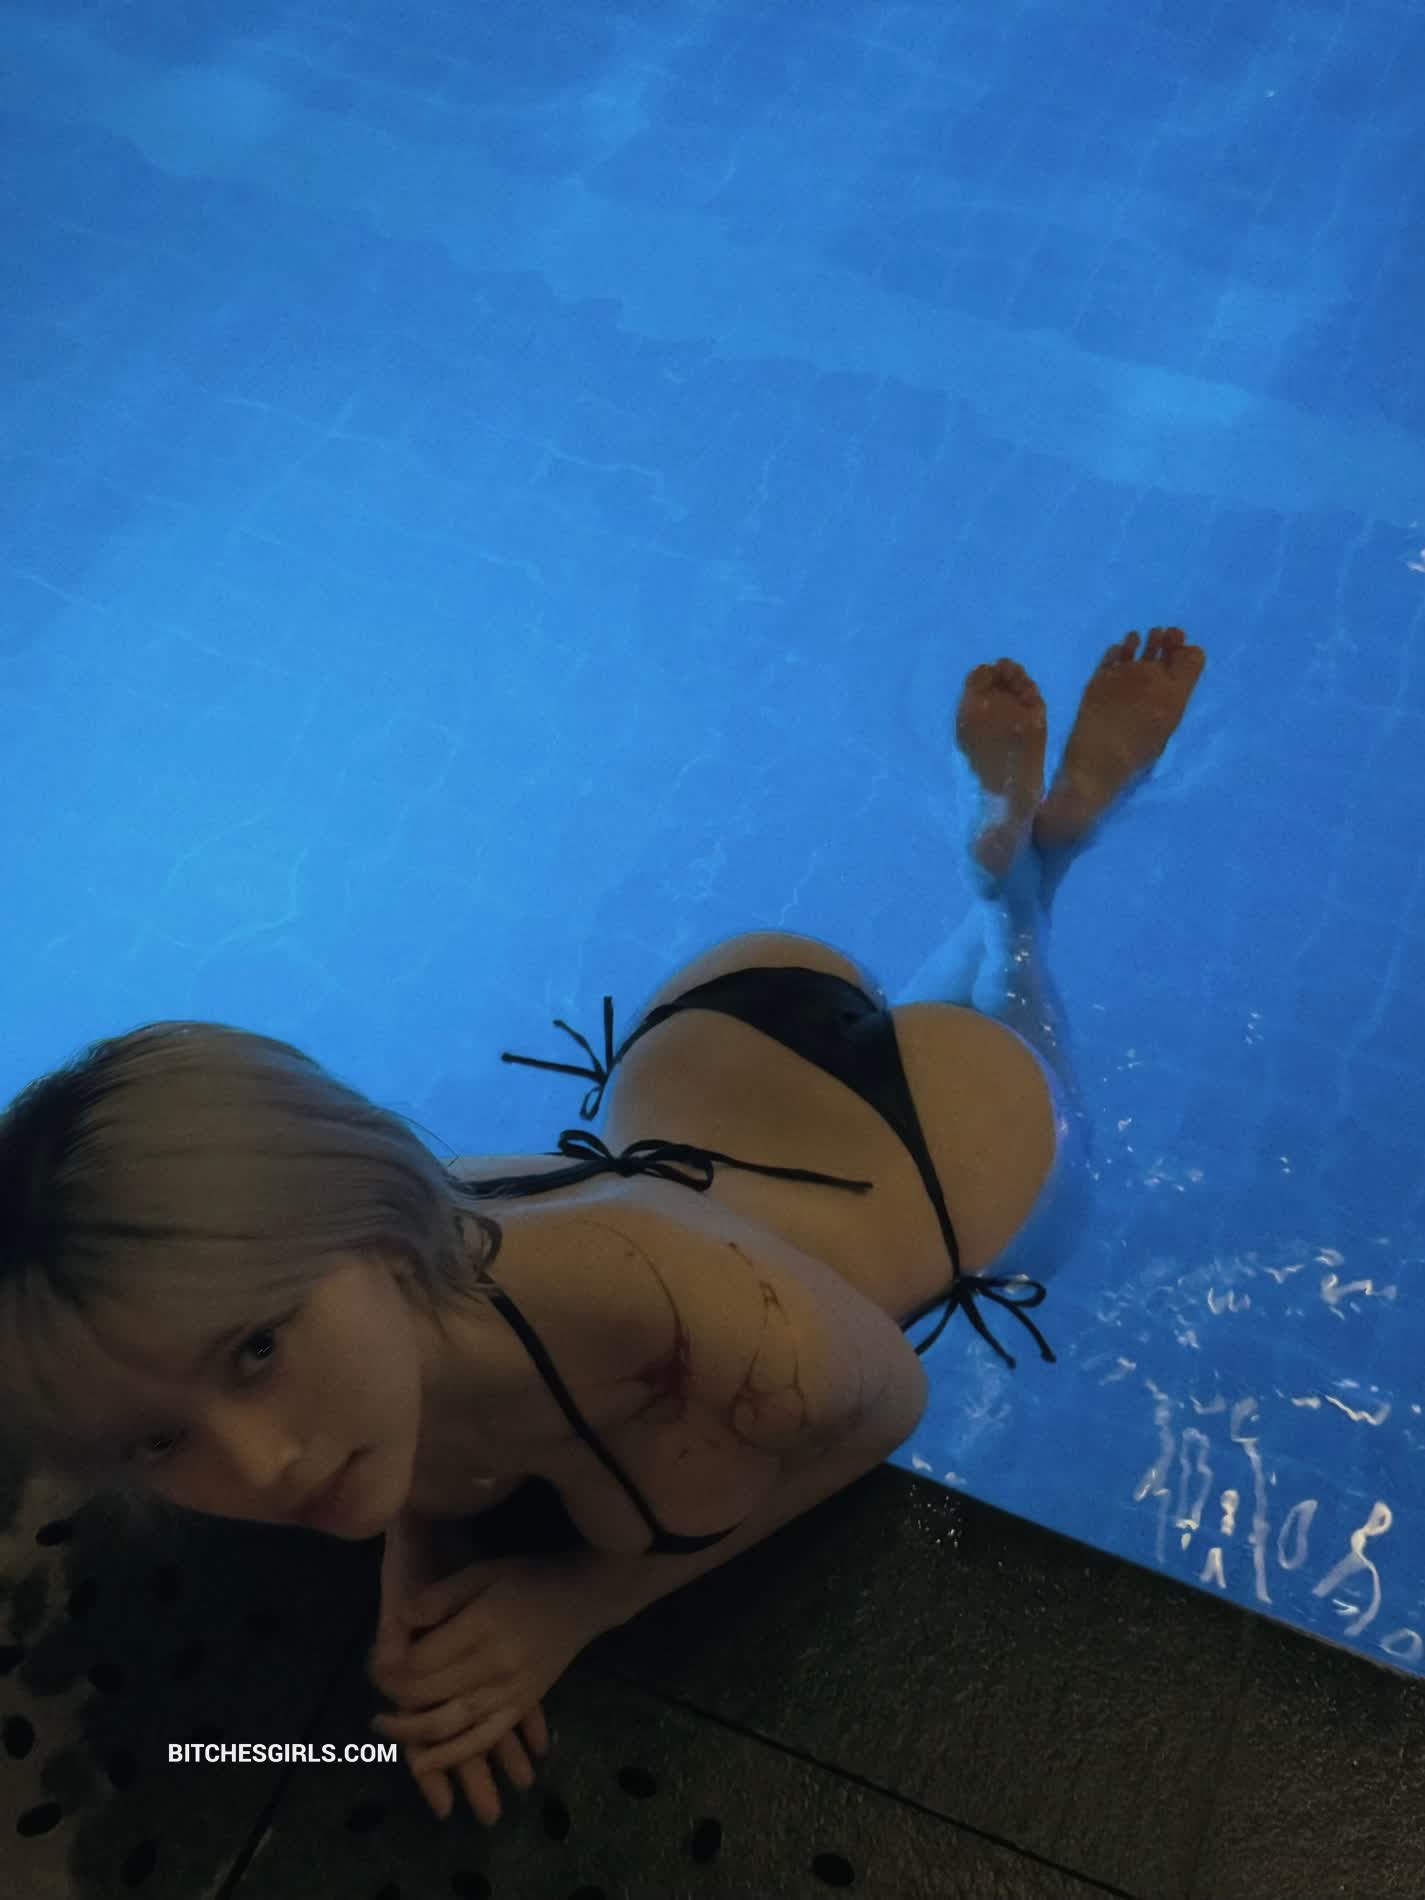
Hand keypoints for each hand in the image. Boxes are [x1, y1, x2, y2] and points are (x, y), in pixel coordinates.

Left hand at [371, 1514, 551, 1823]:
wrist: (586, 1596)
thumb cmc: (530, 1578)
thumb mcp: (484, 1571)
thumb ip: (442, 1595)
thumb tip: (401, 1619)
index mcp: (483, 1627)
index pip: (423, 1660)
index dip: (391, 1668)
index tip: (372, 1664)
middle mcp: (495, 1665)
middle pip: (431, 1693)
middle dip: (395, 1696)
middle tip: (372, 1690)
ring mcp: (510, 1691)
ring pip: (451, 1725)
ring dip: (411, 1732)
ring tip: (382, 1728)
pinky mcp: (520, 1706)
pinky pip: (481, 1739)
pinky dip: (451, 1756)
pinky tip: (422, 1764)